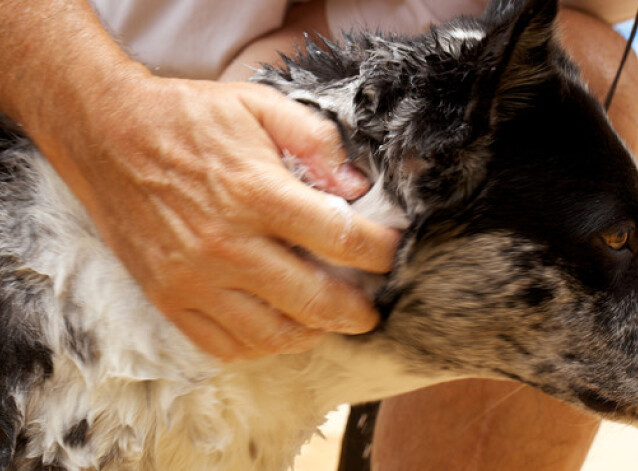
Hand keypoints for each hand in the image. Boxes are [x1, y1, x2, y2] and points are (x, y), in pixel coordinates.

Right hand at [49, 77, 398, 359]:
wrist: (107, 135)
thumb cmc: (187, 119)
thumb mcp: (257, 105)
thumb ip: (315, 139)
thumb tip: (357, 184)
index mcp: (255, 192)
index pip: (340, 237)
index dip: (379, 251)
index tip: (390, 253)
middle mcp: (226, 244)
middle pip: (314, 300)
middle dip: (358, 310)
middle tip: (371, 309)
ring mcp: (193, 279)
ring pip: (272, 334)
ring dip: (313, 333)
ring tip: (327, 320)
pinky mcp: (168, 297)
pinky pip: (224, 346)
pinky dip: (260, 346)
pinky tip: (276, 327)